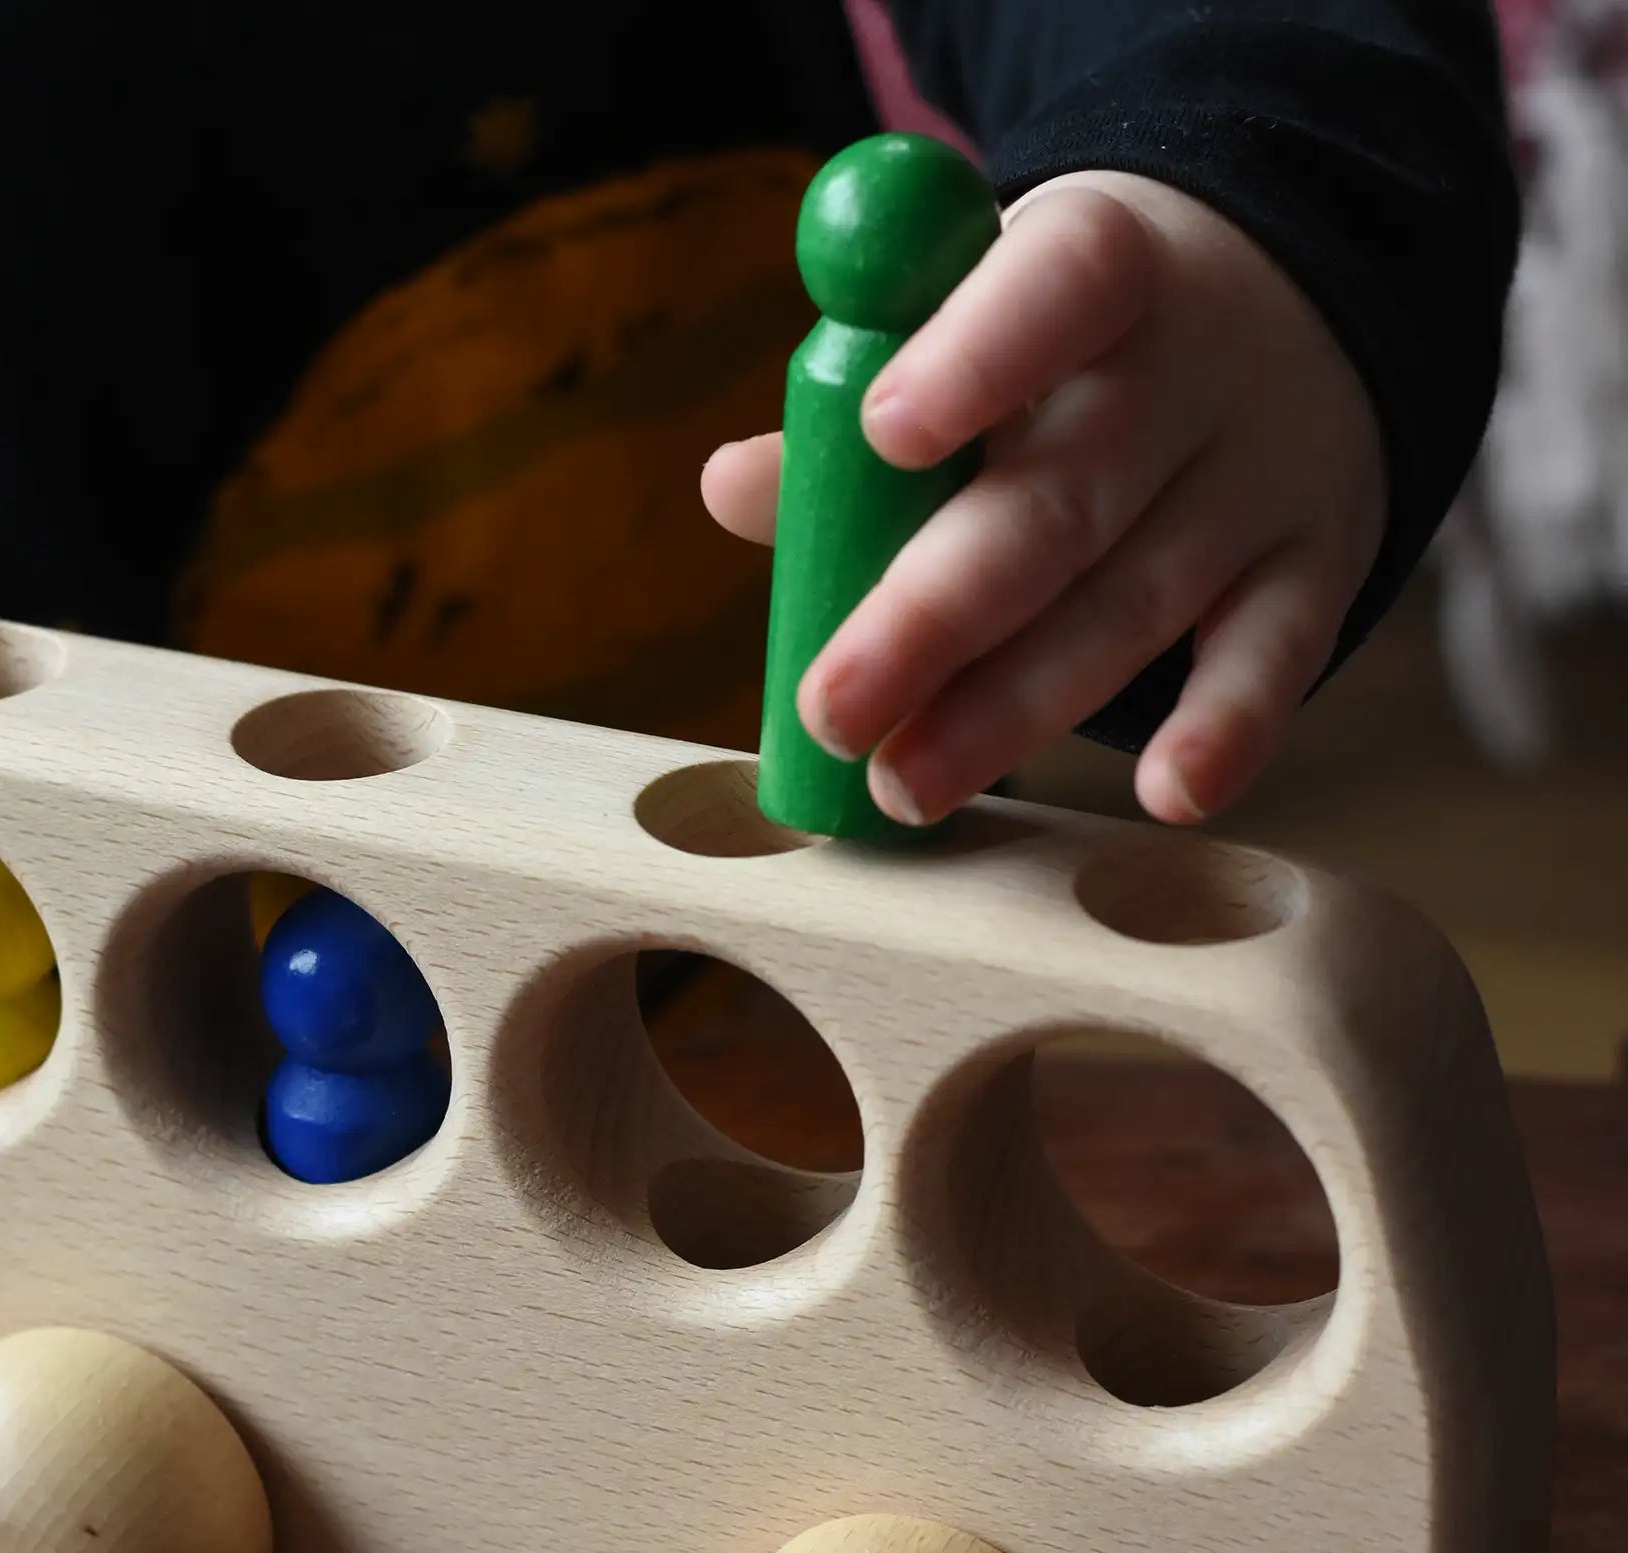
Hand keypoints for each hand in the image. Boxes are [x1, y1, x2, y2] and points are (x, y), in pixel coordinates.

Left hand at [702, 171, 1387, 825]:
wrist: (1304, 313)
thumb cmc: (1083, 337)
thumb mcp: (992, 315)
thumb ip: (862, 403)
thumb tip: (732, 488)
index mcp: (1103, 265)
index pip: (1054, 285)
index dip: (977, 356)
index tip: (882, 434)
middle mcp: (1195, 369)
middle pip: (1064, 496)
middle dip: (937, 616)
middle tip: (834, 710)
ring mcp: (1262, 474)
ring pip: (1134, 601)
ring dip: (1015, 709)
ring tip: (905, 784)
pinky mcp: (1316, 566)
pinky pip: (1277, 655)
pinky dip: (1227, 727)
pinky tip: (1168, 793)